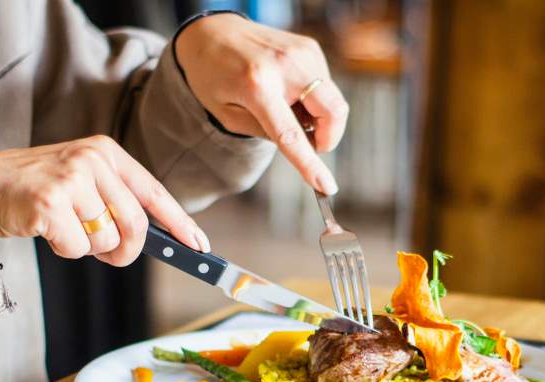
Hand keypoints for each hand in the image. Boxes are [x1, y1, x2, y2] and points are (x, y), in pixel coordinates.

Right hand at [0, 135, 209, 265]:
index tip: (199, 247)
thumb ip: (118, 201)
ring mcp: (71, 179)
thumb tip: (159, 239)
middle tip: (112, 256)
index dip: (180, 224)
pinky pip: (78, 247)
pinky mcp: (50, 202)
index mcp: (107, 152)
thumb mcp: (84, 182)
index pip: (155, 193)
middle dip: (128, 250)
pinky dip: (66, 250)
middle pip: (136, 223)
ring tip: (67, 229)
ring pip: (107, 239)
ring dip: (90, 248)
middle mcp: (92, 160)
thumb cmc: (38, 190)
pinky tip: (48, 230)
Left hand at [175, 13, 347, 194]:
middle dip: (329, 137)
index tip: (326, 187)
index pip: (291, 134)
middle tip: (311, 143)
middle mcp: (285, 65)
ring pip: (332, 101)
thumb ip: (265, 133)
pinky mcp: (310, 47)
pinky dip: (313, 98)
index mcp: (256, 86)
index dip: (310, 163)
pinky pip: (326, 85)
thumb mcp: (227, 115)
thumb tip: (306, 143)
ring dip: (317, 116)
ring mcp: (301, 52)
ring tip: (285, 106)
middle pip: (333, 112)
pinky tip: (289, 91)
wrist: (211, 31)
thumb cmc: (213, 77)